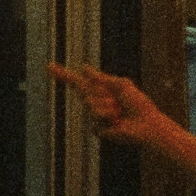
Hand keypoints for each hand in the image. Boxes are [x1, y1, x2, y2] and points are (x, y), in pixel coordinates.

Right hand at [50, 61, 166, 147]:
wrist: (146, 124)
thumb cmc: (138, 103)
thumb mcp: (120, 85)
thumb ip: (101, 78)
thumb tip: (83, 68)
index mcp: (101, 90)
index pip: (78, 81)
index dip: (63, 75)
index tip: (49, 66)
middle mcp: (95, 102)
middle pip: (83, 91)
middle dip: (97, 92)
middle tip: (117, 102)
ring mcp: (96, 116)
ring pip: (91, 105)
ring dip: (107, 106)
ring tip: (120, 112)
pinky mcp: (98, 129)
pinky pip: (96, 119)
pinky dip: (108, 118)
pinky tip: (117, 123)